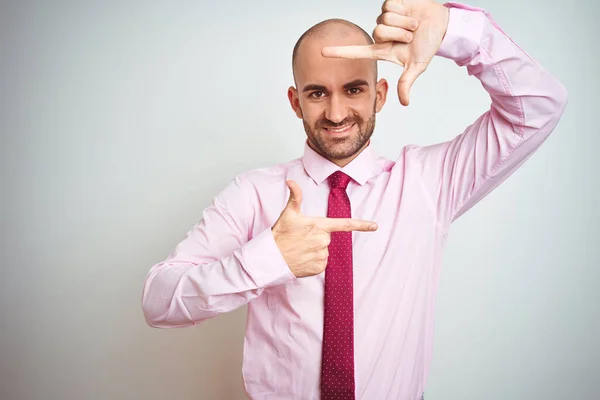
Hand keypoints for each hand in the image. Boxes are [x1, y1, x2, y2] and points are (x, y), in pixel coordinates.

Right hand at [272, 180, 377, 277]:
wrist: (270, 258)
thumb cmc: (280, 235)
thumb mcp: (288, 214)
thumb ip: (295, 197)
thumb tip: (291, 181)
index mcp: (319, 225)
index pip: (344, 224)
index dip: (361, 225)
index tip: (374, 226)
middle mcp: (323, 241)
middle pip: (327, 237)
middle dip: (317, 237)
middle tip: (301, 238)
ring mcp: (321, 255)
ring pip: (324, 250)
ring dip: (314, 249)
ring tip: (300, 249)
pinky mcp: (318, 268)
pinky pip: (321, 263)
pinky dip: (313, 261)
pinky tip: (302, 258)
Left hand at [322, 0, 449, 105]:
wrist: (441, 24)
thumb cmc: (428, 45)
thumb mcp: (417, 66)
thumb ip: (406, 83)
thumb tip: (405, 103)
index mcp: (382, 50)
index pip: (356, 52)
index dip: (339, 52)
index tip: (322, 52)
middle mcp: (380, 34)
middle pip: (378, 31)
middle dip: (399, 33)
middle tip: (411, 36)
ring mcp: (384, 18)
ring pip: (385, 19)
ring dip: (404, 23)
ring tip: (413, 25)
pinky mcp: (391, 4)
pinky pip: (390, 6)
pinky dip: (404, 11)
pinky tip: (410, 12)